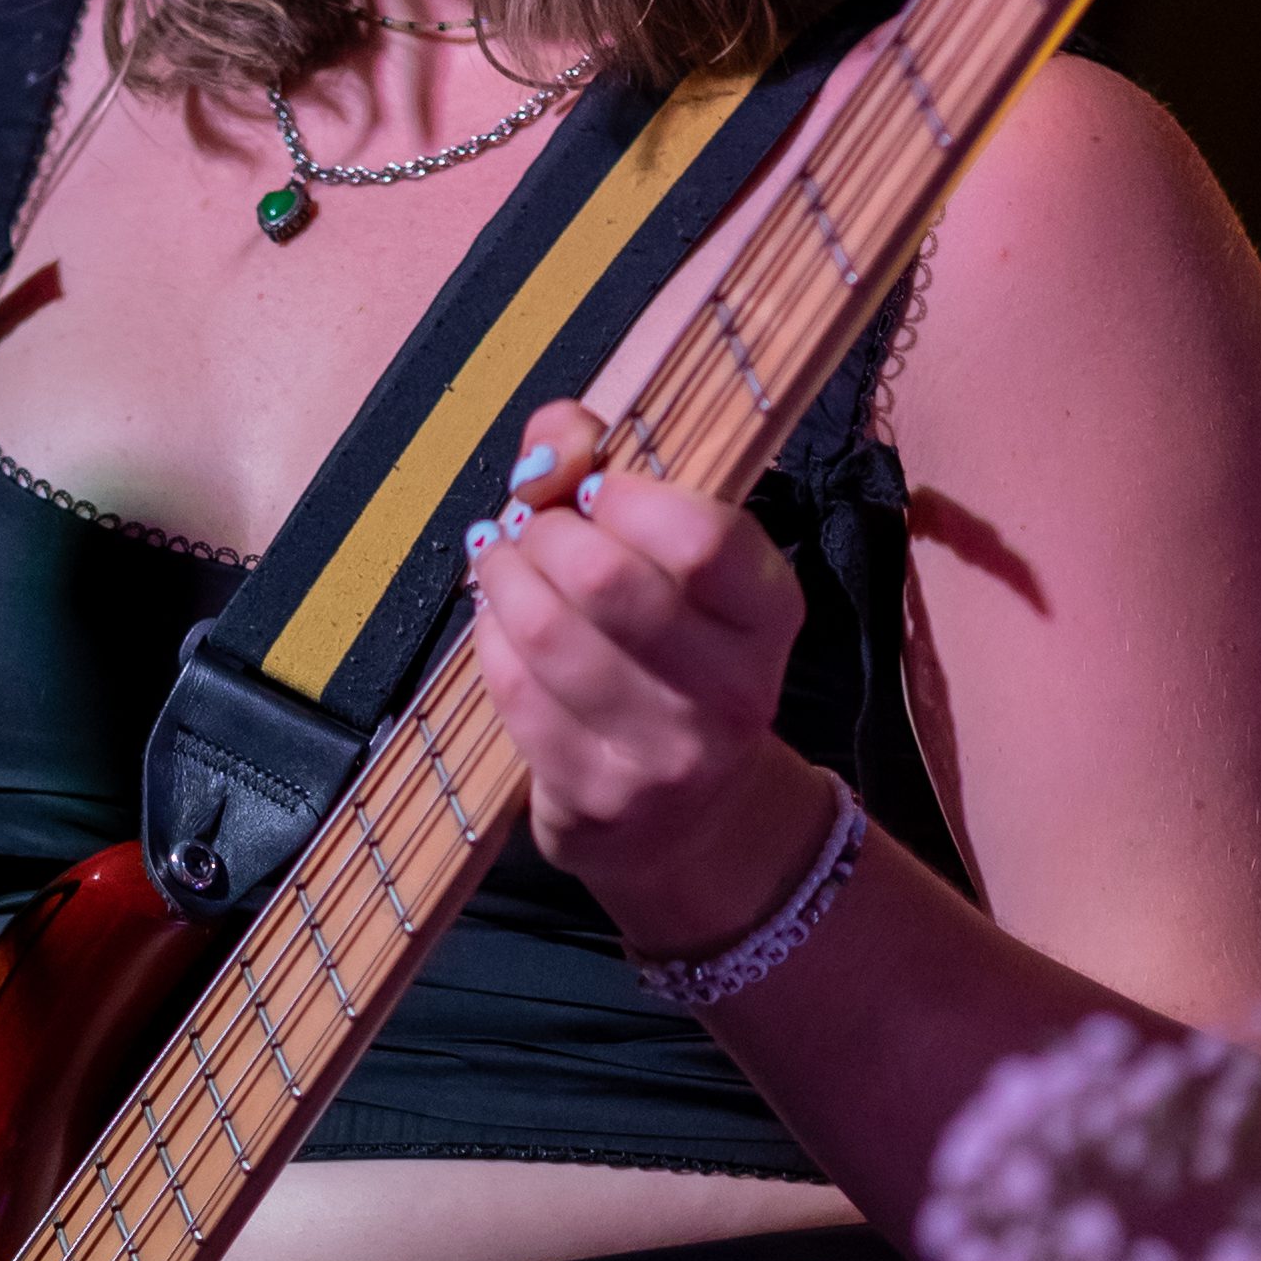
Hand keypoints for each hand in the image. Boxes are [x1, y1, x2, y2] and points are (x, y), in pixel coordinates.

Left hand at [462, 397, 834, 961]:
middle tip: (532, 525)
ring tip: (501, 562)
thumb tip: (551, 440)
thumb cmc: (677, 656)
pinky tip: (499, 624)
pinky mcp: (594, 796)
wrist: (692, 820)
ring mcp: (662, 754)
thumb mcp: (677, 561)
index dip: (625, 496)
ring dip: (503, 578)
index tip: (594, 489)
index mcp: (770, 612)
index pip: (703, 538)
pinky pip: (512, 690)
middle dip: (545, 531)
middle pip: (606, 578)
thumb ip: (609, 467)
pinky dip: (490, 638)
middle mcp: (732, 691)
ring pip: (546, 633)